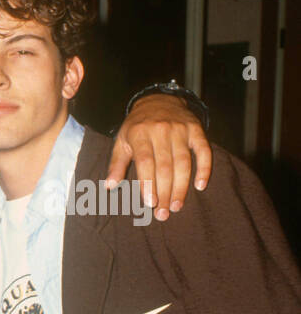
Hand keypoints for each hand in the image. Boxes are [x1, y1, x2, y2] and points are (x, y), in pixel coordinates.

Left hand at [108, 94, 212, 217]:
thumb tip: (109, 186)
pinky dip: (204, 168)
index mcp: (140, 134)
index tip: (150, 203)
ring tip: (176, 206)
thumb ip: (116, 163)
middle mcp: (161, 131)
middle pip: (165, 166)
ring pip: (184, 162)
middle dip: (164, 192)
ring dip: (181, 187)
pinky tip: (200, 186)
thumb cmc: (137, 126)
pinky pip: (204, 150)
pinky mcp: (196, 130)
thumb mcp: (122, 140)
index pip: (145, 162)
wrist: (160, 99)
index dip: (148, 183)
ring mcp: (181, 130)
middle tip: (162, 214)